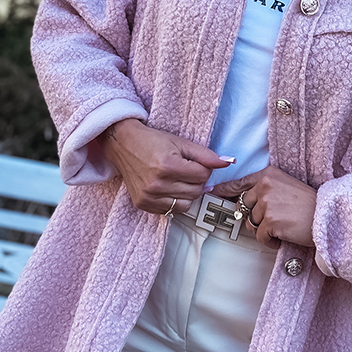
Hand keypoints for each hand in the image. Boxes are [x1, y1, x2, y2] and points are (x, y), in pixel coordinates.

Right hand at [99, 118, 233, 214]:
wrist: (123, 144)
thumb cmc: (152, 141)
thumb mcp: (180, 142)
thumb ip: (206, 154)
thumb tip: (229, 162)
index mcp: (168, 166)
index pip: (203, 175)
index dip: (204, 167)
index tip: (194, 161)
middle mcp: (157, 184)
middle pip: (196, 191)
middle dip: (197, 180)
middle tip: (187, 169)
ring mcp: (149, 197)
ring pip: (187, 204)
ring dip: (188, 192)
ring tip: (178, 179)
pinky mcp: (143, 204)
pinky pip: (171, 211)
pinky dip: (175, 201)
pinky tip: (168, 187)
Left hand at [209, 166, 316, 250]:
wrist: (328, 217)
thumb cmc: (309, 204)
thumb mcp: (286, 186)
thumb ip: (264, 189)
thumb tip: (241, 201)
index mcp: (268, 174)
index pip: (239, 183)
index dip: (225, 190)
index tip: (213, 193)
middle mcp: (265, 186)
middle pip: (243, 207)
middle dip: (255, 217)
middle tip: (274, 220)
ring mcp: (267, 203)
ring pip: (251, 224)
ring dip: (264, 230)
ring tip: (284, 226)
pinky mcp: (271, 221)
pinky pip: (260, 237)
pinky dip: (271, 241)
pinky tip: (285, 235)